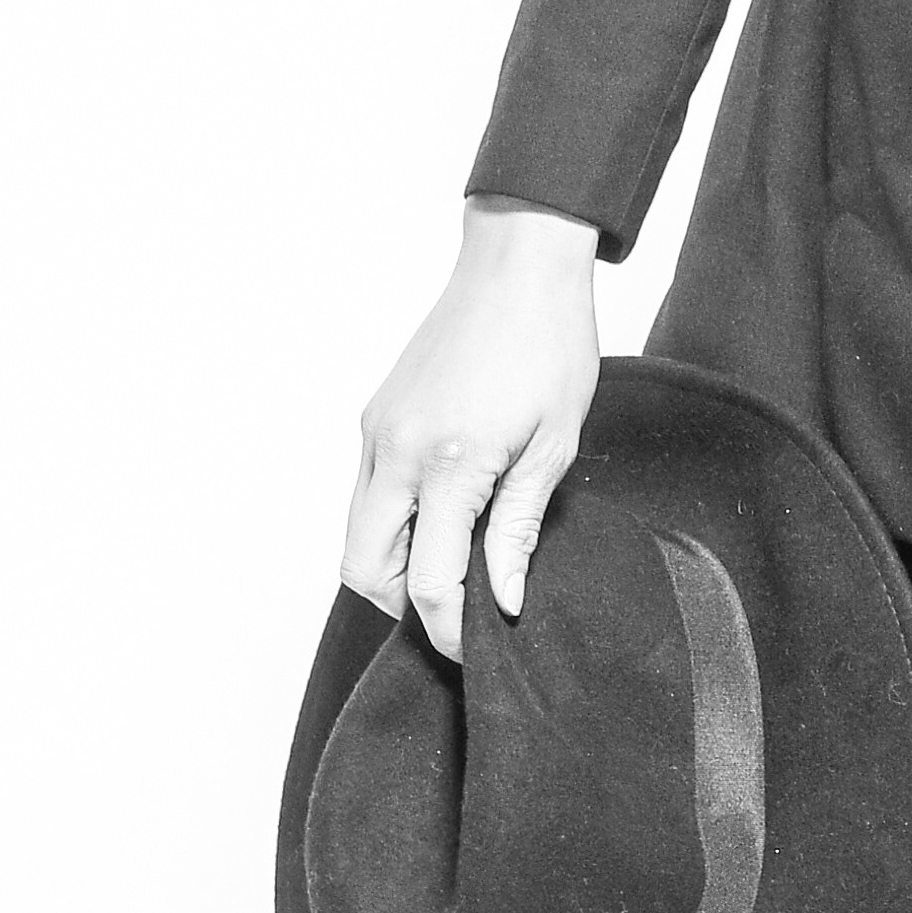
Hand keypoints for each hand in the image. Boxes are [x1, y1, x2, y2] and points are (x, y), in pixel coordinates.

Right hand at [338, 196, 602, 660]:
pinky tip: (442, 520)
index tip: (482, 646)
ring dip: (394, 567)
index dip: (452, 629)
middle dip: (406, 607)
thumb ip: (520, 529)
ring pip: (356, 535)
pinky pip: (365, 494)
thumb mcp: (555, 446)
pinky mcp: (374, 416)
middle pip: (365, 572)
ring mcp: (376, 433)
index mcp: (450, 466)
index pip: (429, 582)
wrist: (518, 267)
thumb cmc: (550, 346)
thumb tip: (504, 598)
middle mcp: (396, 453)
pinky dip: (391, 525)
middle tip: (462, 611)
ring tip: (457, 566)